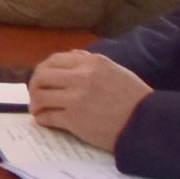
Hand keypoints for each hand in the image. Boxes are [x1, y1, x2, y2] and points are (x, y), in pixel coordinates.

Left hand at [27, 50, 148, 149]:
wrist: (146, 122)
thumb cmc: (134, 97)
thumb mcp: (115, 70)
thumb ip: (91, 62)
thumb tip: (71, 55)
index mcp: (92, 62)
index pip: (55, 60)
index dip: (43, 69)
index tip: (41, 78)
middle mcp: (81, 77)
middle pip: (42, 76)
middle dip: (34, 86)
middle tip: (36, 95)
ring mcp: (76, 98)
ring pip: (40, 96)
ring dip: (35, 103)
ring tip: (38, 109)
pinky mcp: (74, 119)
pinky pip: (48, 116)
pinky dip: (42, 119)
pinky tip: (44, 120)